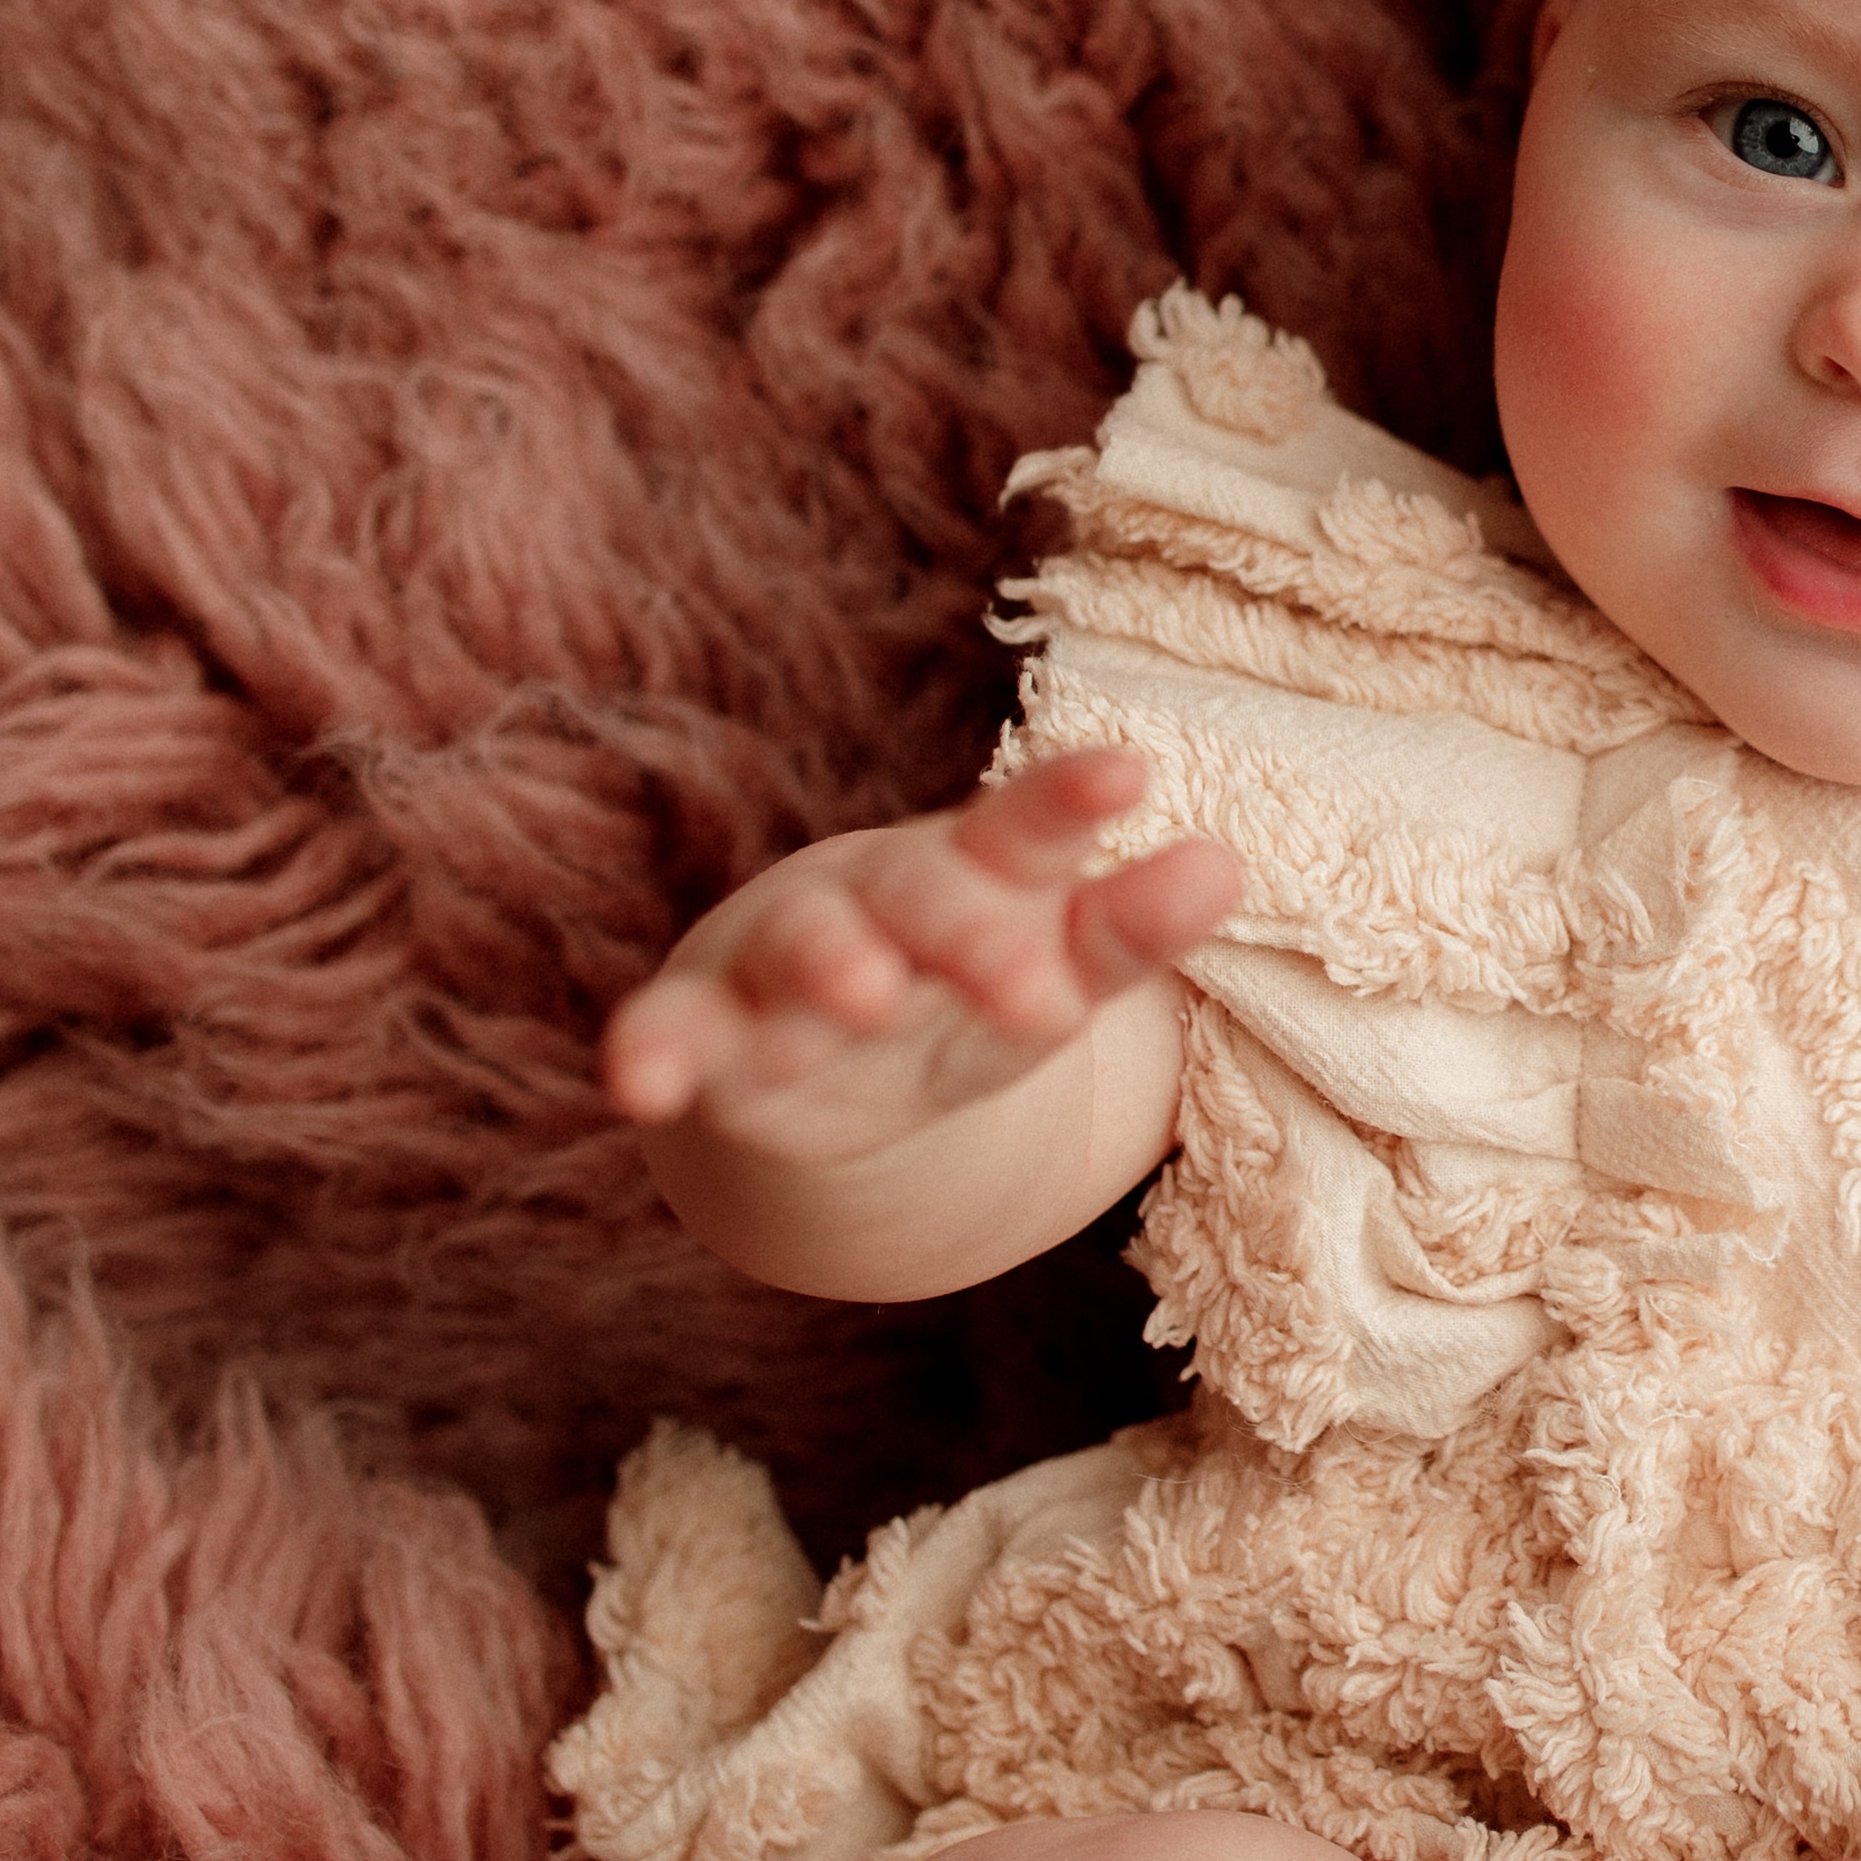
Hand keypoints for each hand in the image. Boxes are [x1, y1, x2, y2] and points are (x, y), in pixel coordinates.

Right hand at [602, 746, 1242, 1173]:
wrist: (821, 1036)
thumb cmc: (956, 977)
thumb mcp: (1048, 963)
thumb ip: (1122, 927)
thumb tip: (1222, 864)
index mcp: (972, 878)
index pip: (1027, 837)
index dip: (1070, 807)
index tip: (1130, 775)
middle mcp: (876, 904)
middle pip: (919, 902)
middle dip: (969, 937)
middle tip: (1036, 990)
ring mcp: (782, 962)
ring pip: (798, 954)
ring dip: (827, 967)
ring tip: (862, 992)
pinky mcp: (708, 1034)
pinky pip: (672, 1033)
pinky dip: (652, 1052)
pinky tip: (637, 1085)